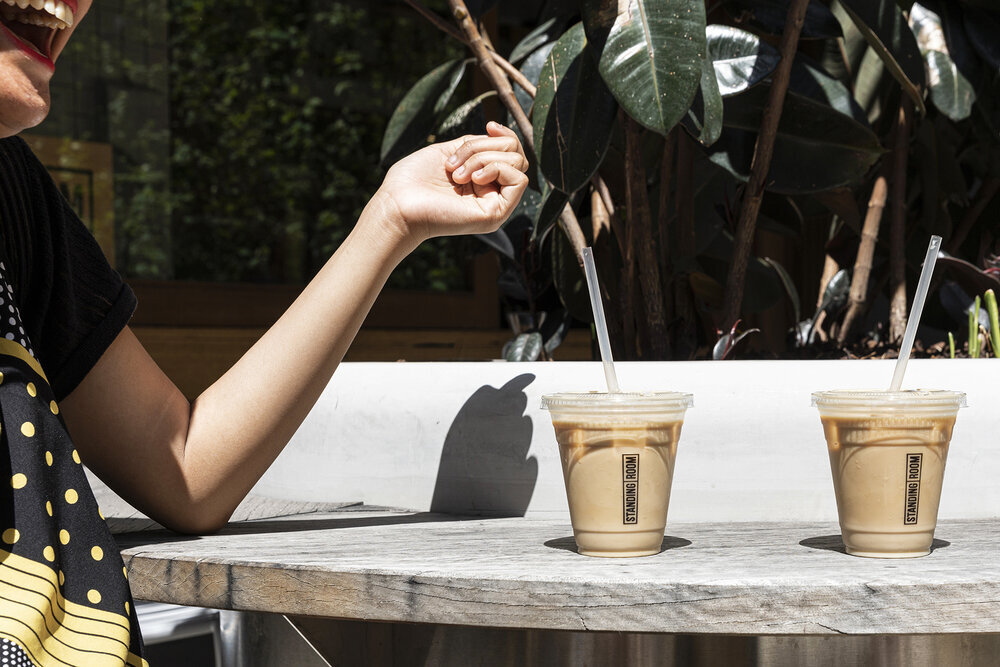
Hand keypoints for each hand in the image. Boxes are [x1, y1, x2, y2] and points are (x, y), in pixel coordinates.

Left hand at [375, 122, 528, 245]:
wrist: (398, 204)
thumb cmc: (413, 180)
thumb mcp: (449, 151)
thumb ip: (475, 145)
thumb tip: (499, 135)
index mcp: (481, 180)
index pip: (511, 152)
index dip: (505, 135)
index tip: (489, 126)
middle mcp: (491, 192)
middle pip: (515, 153)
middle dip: (484, 147)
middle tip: (455, 164)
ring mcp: (496, 204)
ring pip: (516, 162)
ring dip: (483, 158)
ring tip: (457, 175)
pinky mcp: (496, 214)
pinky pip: (519, 180)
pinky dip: (495, 168)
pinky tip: (472, 179)